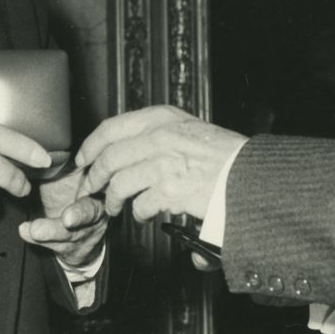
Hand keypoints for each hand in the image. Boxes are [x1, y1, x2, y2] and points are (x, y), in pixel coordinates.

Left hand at [19, 167, 108, 266]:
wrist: (82, 231)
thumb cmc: (74, 192)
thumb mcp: (76, 172)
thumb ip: (71, 159)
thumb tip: (53, 135)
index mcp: (98, 188)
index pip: (102, 182)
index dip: (98, 181)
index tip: (89, 182)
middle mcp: (94, 211)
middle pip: (91, 212)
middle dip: (80, 215)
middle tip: (68, 217)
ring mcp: (82, 231)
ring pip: (69, 234)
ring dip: (51, 230)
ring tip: (35, 229)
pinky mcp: (69, 246)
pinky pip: (53, 244)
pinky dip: (38, 238)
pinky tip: (26, 232)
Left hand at [76, 106, 247, 221]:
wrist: (252, 175)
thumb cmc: (225, 155)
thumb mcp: (189, 130)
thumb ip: (159, 134)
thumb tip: (128, 148)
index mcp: (163, 118)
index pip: (112, 127)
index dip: (91, 146)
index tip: (82, 159)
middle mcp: (160, 135)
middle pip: (109, 158)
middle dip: (93, 178)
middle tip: (89, 190)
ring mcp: (164, 163)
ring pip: (119, 183)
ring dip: (112, 200)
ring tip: (115, 207)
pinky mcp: (171, 190)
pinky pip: (140, 205)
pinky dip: (139, 214)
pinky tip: (146, 215)